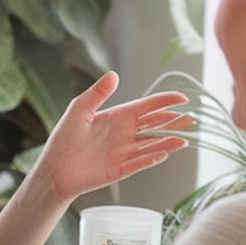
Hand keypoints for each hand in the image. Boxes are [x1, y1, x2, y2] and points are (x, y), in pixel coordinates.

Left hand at [36, 73, 189, 205]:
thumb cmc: (64, 139)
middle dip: (172, 122)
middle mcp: (124, 134)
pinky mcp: (119, 170)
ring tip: (183, 139)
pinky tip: (163, 153)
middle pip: (154, 126)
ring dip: (167, 142)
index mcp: (117, 117)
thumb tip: (113, 74)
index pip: (146, 107)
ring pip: (151, 145)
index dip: (164, 102)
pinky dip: (151, 158)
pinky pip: (139, 163)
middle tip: (191, 118)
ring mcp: (124, 153)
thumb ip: (97, 94)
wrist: (54, 169)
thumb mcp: (79, 110)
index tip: (182, 98)